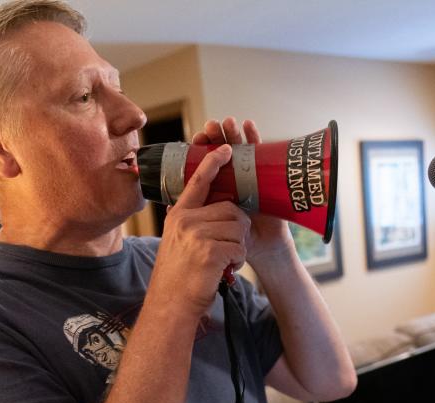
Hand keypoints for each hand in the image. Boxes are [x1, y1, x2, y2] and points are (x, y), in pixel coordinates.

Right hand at [154, 144, 250, 314]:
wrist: (171, 305)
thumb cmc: (179, 276)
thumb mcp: (176, 241)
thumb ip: (190, 222)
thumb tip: (213, 207)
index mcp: (179, 215)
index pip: (197, 181)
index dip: (213, 163)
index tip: (226, 148)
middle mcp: (186, 221)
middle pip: (231, 209)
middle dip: (237, 229)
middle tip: (227, 248)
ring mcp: (197, 235)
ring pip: (238, 228)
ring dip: (238, 247)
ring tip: (223, 261)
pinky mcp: (210, 251)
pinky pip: (239, 247)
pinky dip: (238, 261)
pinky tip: (225, 270)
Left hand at [191, 117, 292, 267]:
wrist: (260, 248)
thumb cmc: (235, 239)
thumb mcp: (210, 227)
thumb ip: (192, 216)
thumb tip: (168, 205)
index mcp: (217, 185)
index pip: (207, 160)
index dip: (203, 147)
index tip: (199, 138)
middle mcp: (233, 176)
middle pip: (224, 149)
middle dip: (216, 135)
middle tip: (211, 126)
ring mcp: (250, 175)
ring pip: (240, 147)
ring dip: (233, 132)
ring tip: (228, 123)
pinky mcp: (267, 177)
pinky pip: (261, 155)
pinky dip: (255, 138)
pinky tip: (249, 125)